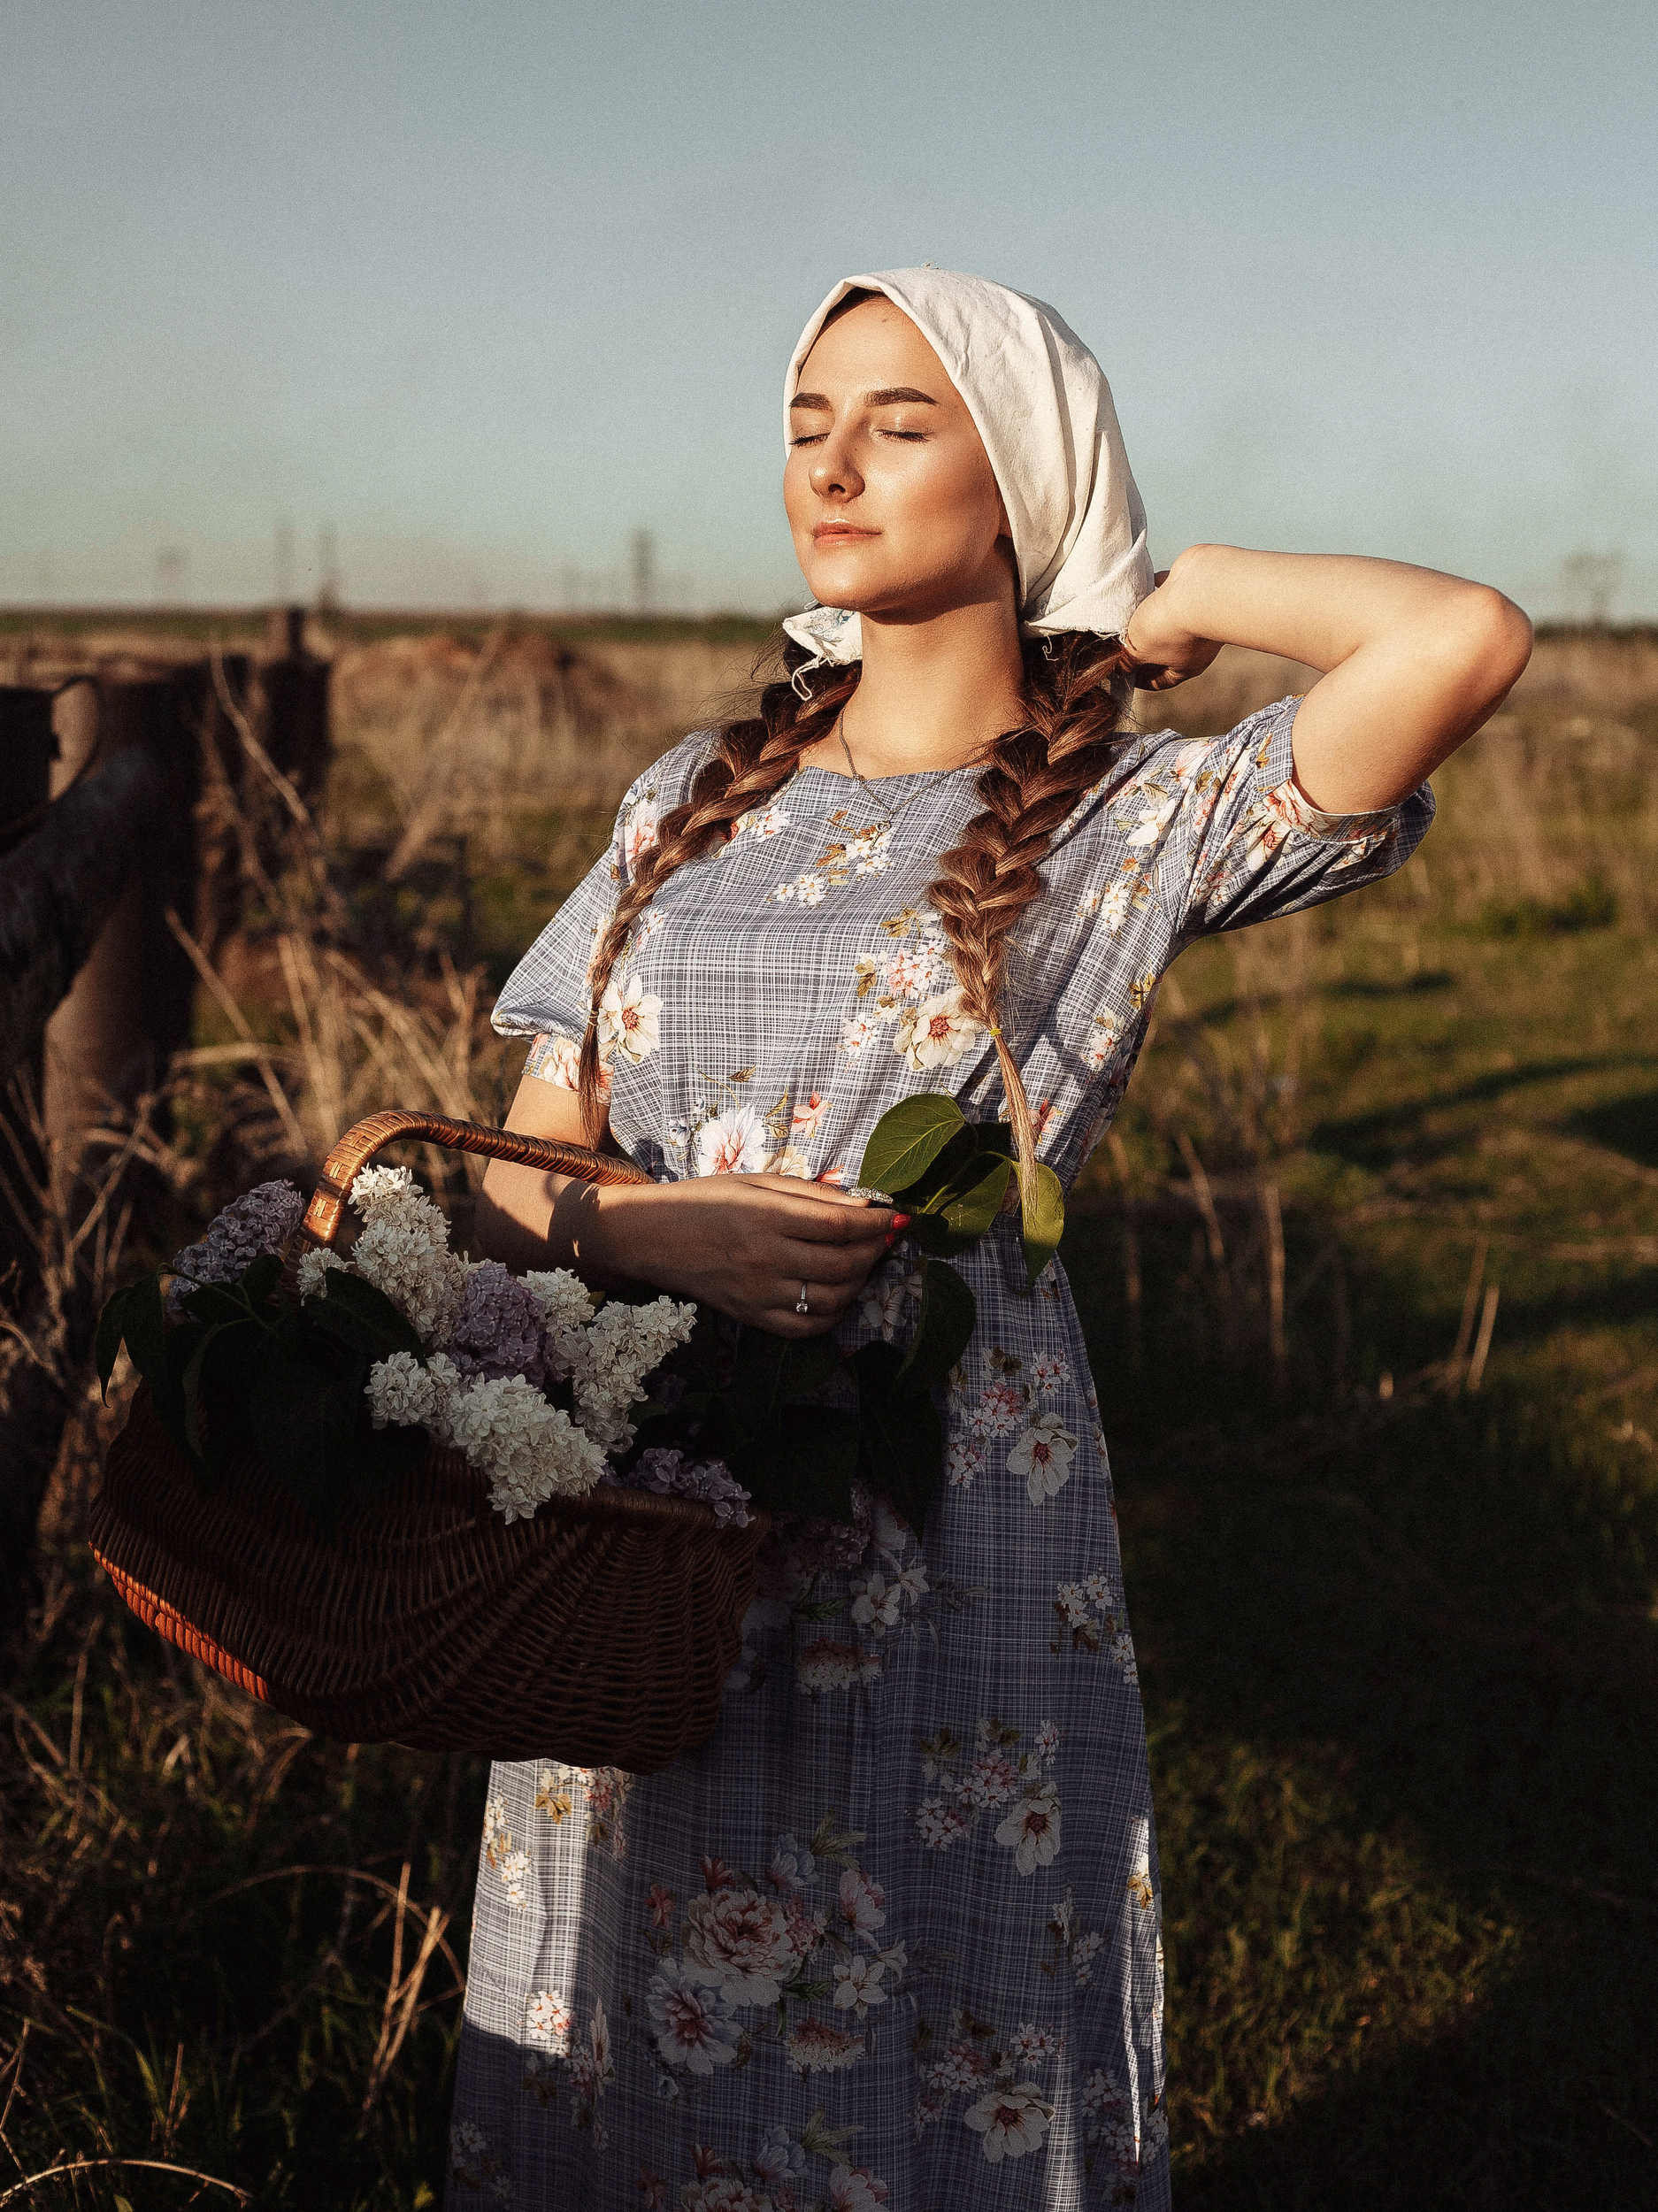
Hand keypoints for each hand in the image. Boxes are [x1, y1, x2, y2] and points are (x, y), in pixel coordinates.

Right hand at [558, 1172, 901, 1338]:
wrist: (650, 1236)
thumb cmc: (705, 1199)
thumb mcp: (756, 1181)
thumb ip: (811, 1194)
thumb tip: (865, 1204)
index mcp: (766, 1216)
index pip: (841, 1224)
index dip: (878, 1222)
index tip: (898, 1217)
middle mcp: (764, 1257)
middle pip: (843, 1264)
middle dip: (875, 1250)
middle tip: (884, 1238)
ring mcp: (757, 1293)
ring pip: (832, 1299)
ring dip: (860, 1281)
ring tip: (862, 1262)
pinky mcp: (749, 1317)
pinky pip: (806, 1328)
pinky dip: (833, 1314)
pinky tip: (837, 1293)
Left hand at [1122, 567, 1225, 691]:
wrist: (1201, 586)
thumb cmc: (1169, 624)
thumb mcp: (1138, 649)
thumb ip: (1127, 661)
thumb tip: (1120, 668)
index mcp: (1185, 667)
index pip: (1159, 681)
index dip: (1138, 679)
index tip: (1122, 671)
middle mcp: (1197, 645)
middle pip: (1164, 651)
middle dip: (1142, 647)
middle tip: (1120, 641)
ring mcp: (1199, 617)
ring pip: (1169, 622)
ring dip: (1151, 618)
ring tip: (1129, 614)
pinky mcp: (1196, 591)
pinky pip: (1175, 592)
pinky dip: (1162, 591)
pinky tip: (1147, 584)